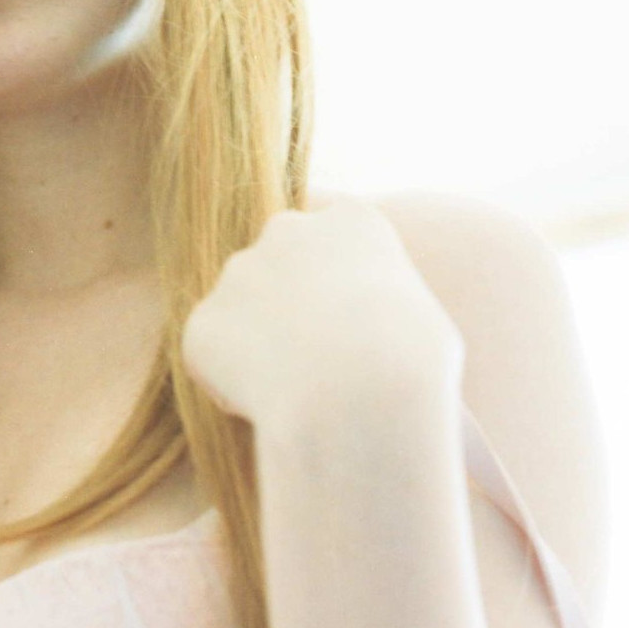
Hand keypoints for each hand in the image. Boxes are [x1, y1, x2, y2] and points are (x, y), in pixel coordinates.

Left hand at [179, 198, 464, 429]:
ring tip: (296, 393)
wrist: (360, 398)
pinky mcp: (202, 322)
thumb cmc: (413, 368)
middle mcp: (287, 230)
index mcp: (353, 220)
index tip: (349, 330)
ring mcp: (238, 272)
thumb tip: (366, 328)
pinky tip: (266, 407)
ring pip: (242, 314)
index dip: (337, 290)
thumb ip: (386, 307)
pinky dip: (231, 385)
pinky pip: (212, 359)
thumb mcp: (426, 322)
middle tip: (314, 363)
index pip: (332, 242)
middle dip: (286, 307)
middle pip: (278, 266)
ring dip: (258, 348)